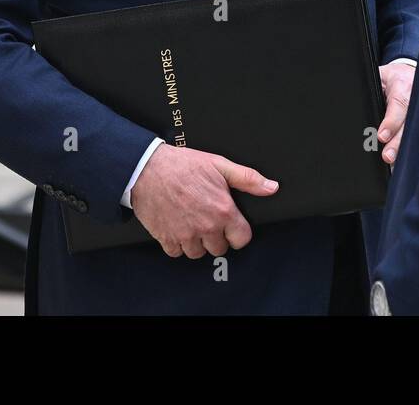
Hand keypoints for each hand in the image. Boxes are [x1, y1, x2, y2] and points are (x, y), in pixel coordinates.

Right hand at [129, 144, 277, 258]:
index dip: (238, 233)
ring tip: (193, 223)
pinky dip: (177, 244)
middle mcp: (206, 227)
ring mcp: (185, 236)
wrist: (147, 169)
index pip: (242, 239)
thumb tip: (271, 187)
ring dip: (197, 242)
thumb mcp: (219, 165)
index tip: (231, 226)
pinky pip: (177, 253)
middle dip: (217, 237)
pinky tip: (177, 227)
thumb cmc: (182, 165)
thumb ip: (248, 179)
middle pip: (220, 249)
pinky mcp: (166, 239)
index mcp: (223, 211)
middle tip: (209, 220)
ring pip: (198, 253)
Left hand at [377, 62, 415, 165]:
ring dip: (404, 148)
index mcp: (402, 86)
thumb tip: (350, 101)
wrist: (409, 75)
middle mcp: (415, 99)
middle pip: (408, 124)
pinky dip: (410, 149)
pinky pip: (418, 136)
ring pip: (415, 132)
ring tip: (392, 161)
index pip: (398, 105)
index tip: (382, 136)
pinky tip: (402, 159)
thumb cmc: (391, 78)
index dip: (391, 122)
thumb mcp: (379, 76)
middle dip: (398, 142)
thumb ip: (371, 89)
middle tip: (387, 156)